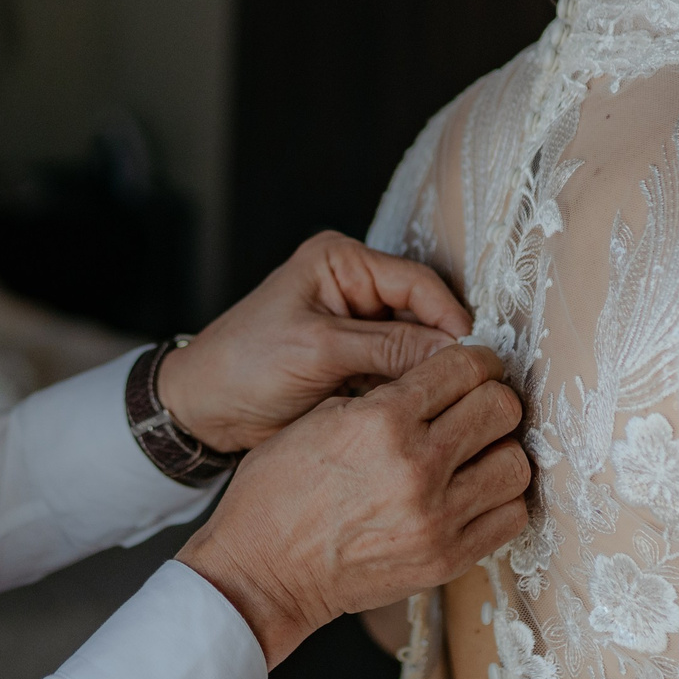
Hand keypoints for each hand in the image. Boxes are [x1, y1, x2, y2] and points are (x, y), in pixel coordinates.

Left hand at [156, 231, 470, 453]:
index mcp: (341, 262)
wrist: (202, 412)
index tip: (476, 357)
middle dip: (442, 350)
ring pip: (416, 348)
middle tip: (473, 387)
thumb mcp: (318, 350)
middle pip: (423, 314)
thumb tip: (456, 352)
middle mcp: (355, 287)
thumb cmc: (244, 366)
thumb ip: (388, 348)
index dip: (450, 318)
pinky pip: (399, 374)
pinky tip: (424, 415)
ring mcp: (357, 327)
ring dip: (428, 375)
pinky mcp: (356, 364)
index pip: (417, 283)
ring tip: (453, 405)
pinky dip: (410, 392)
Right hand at [178, 343, 529, 666]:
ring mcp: (437, 518)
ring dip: (500, 451)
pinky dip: (499, 499)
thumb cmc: (278, 493)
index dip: (477, 359)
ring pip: (515, 463)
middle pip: (501, 409)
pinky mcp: (447, 559)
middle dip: (493, 399)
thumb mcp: (320, 418)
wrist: (263, 572)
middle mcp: (417, 466)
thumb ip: (386, 395)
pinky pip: (511, 516)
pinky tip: (474, 492)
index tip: (475, 367)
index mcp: (382, 421)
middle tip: (478, 406)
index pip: (465, 367)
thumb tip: (440, 379)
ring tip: (477, 453)